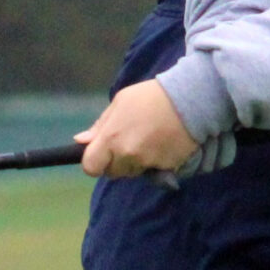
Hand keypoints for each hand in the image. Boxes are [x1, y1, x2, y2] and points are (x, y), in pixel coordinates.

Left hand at [77, 80, 201, 178]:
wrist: (189, 101)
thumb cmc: (150, 97)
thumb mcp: (120, 102)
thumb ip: (100, 126)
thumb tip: (80, 141)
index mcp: (111, 138)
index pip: (91, 167)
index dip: (94, 162)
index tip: (101, 155)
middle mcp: (127, 154)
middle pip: (113, 172)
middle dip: (117, 161)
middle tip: (130, 141)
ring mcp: (147, 163)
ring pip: (133, 172)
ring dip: (136, 163)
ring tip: (148, 140)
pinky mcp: (164, 168)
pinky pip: (152, 171)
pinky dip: (154, 162)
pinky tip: (162, 144)